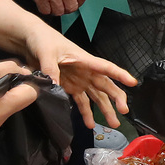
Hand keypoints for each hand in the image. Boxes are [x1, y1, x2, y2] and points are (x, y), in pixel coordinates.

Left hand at [21, 29, 137, 129]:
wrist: (32, 40)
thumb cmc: (43, 40)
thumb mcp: (46, 53)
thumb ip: (50, 69)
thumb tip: (54, 86)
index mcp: (84, 60)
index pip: (105, 68)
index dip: (120, 75)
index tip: (133, 83)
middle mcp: (85, 71)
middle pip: (106, 85)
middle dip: (117, 98)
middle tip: (124, 110)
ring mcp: (79, 80)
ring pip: (97, 96)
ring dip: (105, 109)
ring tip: (113, 124)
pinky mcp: (70, 87)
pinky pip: (81, 101)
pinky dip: (86, 113)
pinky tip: (90, 124)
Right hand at [22, 0, 87, 14]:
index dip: (80, 1)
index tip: (76, 1)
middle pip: (72, 7)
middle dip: (69, 7)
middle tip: (65, 5)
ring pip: (59, 11)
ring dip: (58, 10)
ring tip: (55, 5)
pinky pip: (45, 11)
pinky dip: (46, 9)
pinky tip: (45, 4)